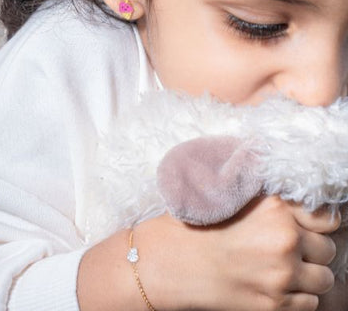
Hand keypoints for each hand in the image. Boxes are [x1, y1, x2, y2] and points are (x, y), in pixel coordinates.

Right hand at [134, 195, 339, 310]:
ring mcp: (281, 275)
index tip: (310, 228)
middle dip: (311, 250)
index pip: (327, 218)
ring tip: (282, 269)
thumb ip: (272, 201)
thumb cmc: (199, 226)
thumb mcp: (235, 200)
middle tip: (288, 250)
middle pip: (327, 250)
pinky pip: (309, 303)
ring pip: (323, 279)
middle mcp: (283, 239)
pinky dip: (297, 296)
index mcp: (274, 208)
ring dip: (308, 275)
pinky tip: (274, 286)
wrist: (173, 261)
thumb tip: (303, 207)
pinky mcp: (274, 305)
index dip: (318, 224)